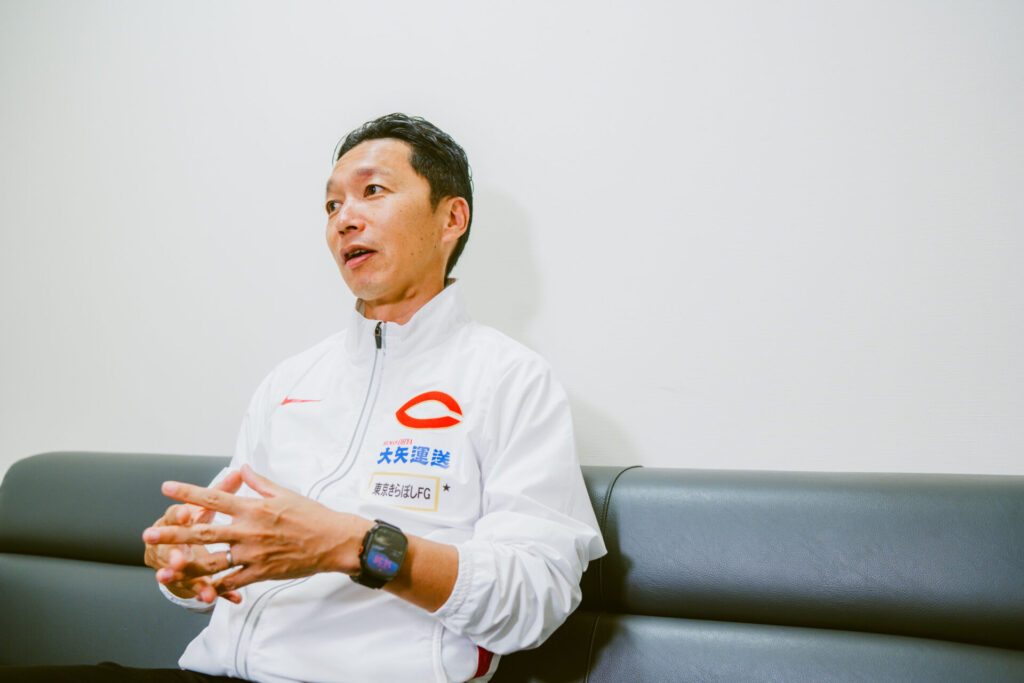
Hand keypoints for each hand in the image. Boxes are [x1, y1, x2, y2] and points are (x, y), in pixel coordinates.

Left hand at [142, 465, 372, 599]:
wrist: (333, 540)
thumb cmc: (311, 514)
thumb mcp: (285, 492)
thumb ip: (259, 482)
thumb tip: (242, 468)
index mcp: (253, 508)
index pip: (214, 498)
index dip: (188, 492)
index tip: (166, 487)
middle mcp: (249, 531)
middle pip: (204, 532)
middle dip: (173, 533)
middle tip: (148, 534)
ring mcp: (254, 554)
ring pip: (212, 562)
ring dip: (186, 565)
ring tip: (164, 568)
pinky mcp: (262, 573)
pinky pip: (233, 582)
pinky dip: (215, 588)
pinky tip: (198, 590)